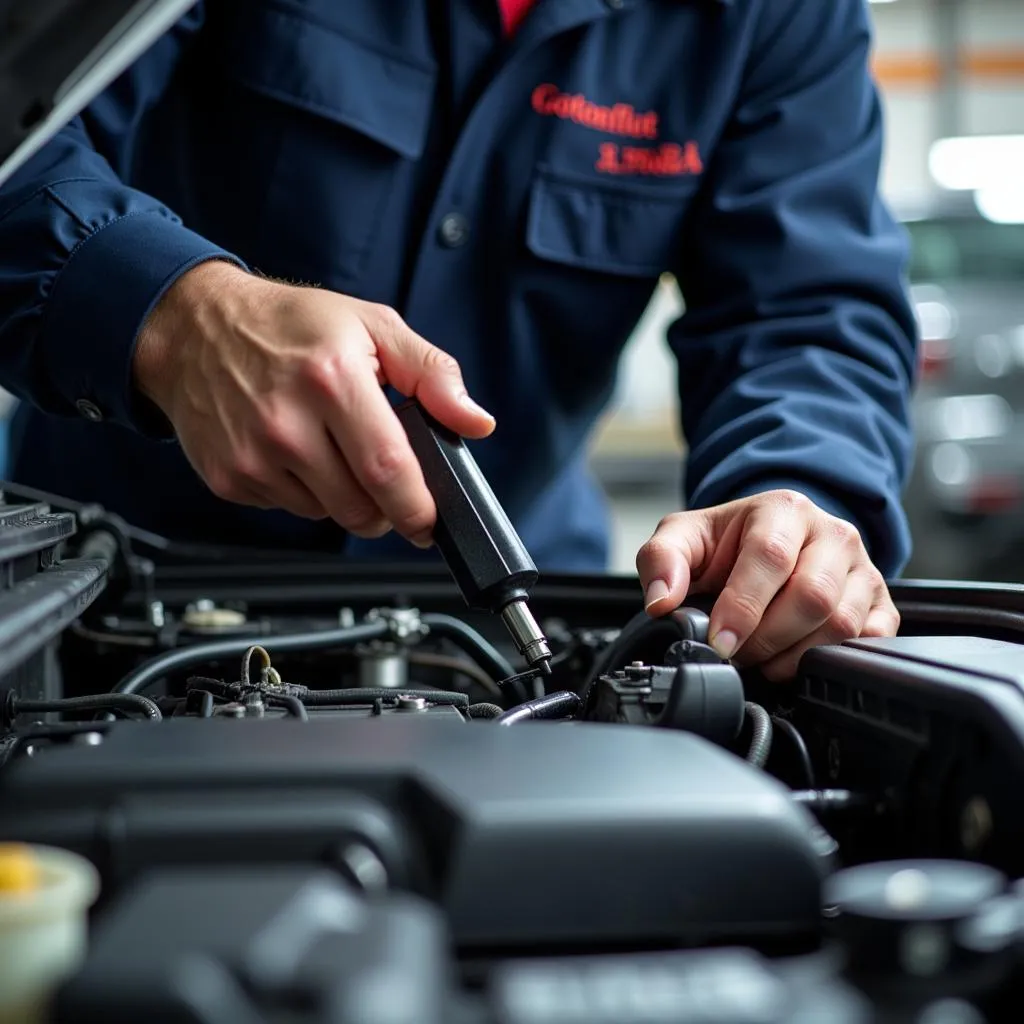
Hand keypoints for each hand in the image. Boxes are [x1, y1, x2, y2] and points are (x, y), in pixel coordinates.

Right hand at [133, 261, 494, 544]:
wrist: (192, 328)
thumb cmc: (287, 324)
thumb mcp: (371, 326)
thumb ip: (432, 374)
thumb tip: (475, 422)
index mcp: (332, 380)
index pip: (388, 468)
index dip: (417, 507)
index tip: (429, 519)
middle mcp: (287, 422)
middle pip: (360, 507)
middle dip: (387, 510)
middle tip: (389, 488)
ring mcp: (252, 456)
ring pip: (326, 514)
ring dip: (344, 498)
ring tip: (333, 449)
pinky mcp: (229, 479)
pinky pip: (289, 510)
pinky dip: (304, 493)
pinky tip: (295, 453)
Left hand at [636, 490, 898, 680]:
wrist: (766, 542)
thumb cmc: (727, 543)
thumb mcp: (684, 539)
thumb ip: (661, 560)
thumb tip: (661, 601)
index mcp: (783, 510)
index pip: (770, 558)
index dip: (743, 607)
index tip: (719, 640)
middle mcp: (832, 534)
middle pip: (812, 596)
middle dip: (766, 638)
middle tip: (737, 651)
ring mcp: (862, 568)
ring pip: (842, 624)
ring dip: (794, 655)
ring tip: (762, 656)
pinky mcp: (879, 601)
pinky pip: (872, 640)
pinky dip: (832, 659)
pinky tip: (797, 657)